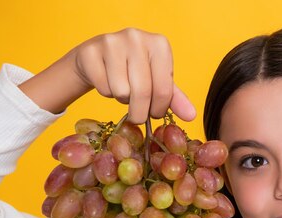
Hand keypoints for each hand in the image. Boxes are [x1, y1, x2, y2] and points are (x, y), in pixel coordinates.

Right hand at [19, 28, 195, 123]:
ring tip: (123, 88)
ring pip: (121, 92)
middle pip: (143, 92)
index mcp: (159, 44)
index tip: (155, 112)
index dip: (159, 108)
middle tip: (138, 115)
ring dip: (123, 100)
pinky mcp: (90, 51)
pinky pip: (103, 88)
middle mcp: (136, 37)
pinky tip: (108, 80)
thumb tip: (191, 116)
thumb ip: (175, 99)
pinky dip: (106, 93)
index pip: (164, 90)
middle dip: (140, 112)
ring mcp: (111, 42)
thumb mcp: (158, 82)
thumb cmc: (135, 71)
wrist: (99, 58)